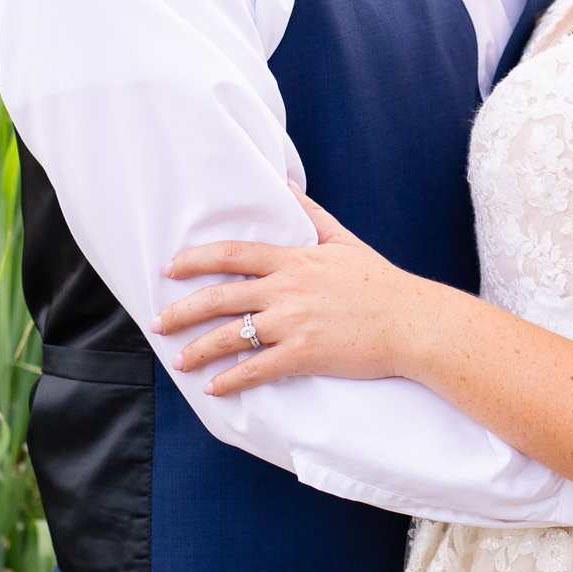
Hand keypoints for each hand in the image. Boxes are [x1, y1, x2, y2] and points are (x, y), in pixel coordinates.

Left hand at [158, 195, 432, 395]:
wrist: (414, 322)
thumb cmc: (382, 283)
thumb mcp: (345, 240)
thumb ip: (311, 215)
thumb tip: (285, 184)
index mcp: (296, 260)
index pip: (234, 255)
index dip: (196, 260)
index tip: (170, 268)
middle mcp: (288, 289)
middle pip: (220, 297)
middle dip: (182, 311)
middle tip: (157, 322)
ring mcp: (294, 322)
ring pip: (231, 336)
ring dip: (199, 350)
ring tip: (179, 360)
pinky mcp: (304, 354)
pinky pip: (256, 369)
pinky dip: (230, 380)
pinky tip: (214, 387)